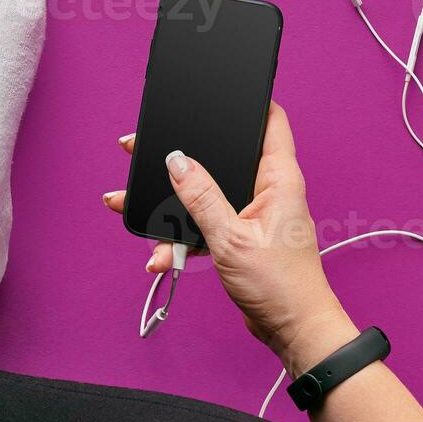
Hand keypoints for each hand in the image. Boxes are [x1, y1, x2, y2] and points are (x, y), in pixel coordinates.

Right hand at [104, 103, 357, 372]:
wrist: (293, 331)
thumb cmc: (281, 286)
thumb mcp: (231, 238)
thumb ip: (201, 198)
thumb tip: (176, 161)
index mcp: (278, 177)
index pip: (269, 120)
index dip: (247, 100)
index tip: (216, 90)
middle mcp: (268, 188)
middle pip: (222, 156)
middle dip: (182, 158)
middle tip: (143, 149)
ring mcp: (254, 213)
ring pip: (206, 194)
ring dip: (172, 205)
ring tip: (129, 201)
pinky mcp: (242, 237)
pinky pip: (205, 224)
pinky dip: (181, 237)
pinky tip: (160, 254)